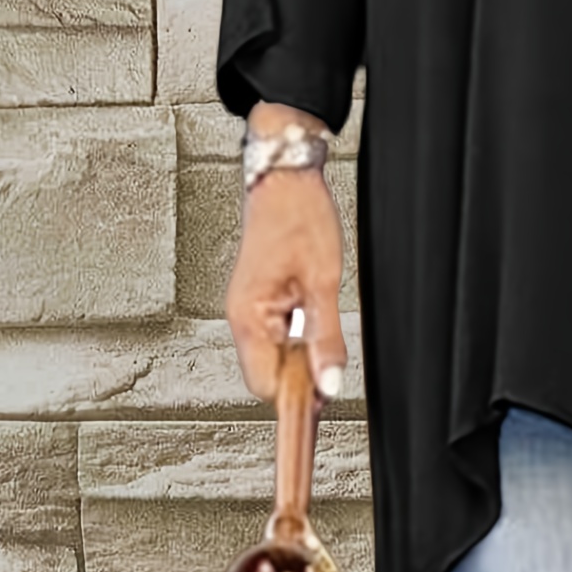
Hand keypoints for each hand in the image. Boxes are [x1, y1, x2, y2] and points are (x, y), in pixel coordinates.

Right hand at [225, 150, 346, 405]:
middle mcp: (240, 318)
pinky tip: (313, 313)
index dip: (297, 393)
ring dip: (300, 351)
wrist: (286, 179)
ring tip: (321, 318)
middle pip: (268, 374)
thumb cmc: (299, 217)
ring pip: (273, 355)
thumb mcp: (324, 281)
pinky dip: (296, 335)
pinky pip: (275, 334)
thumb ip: (326, 336)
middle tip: (330, 352)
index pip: (265, 386)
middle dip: (299, 373)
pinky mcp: (257, 299)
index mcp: (248, 318)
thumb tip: (329, 384)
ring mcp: (247, 309)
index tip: (324, 389)